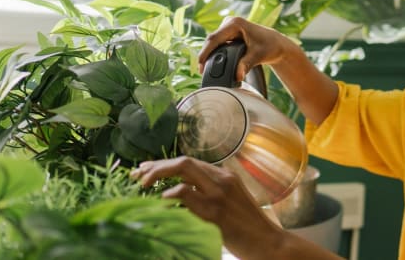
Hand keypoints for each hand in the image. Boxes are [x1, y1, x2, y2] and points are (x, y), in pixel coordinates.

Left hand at [130, 156, 282, 258]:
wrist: (267, 242)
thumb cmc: (247, 227)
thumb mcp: (230, 202)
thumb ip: (209, 193)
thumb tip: (179, 193)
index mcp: (225, 176)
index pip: (189, 162)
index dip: (163, 165)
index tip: (145, 171)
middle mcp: (222, 179)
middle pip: (183, 161)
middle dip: (156, 166)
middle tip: (137, 176)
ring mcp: (219, 194)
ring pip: (184, 170)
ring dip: (158, 175)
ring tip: (143, 186)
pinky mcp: (216, 211)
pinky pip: (187, 194)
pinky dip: (171, 194)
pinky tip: (162, 200)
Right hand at [199, 17, 292, 81]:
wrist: (277, 44)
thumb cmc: (270, 46)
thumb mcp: (258, 55)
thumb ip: (247, 64)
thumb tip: (238, 76)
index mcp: (235, 23)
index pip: (214, 38)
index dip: (205, 52)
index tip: (201, 65)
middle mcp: (229, 23)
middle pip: (211, 41)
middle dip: (206, 56)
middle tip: (202, 72)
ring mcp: (228, 28)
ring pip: (213, 43)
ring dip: (209, 56)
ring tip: (205, 71)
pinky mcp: (228, 34)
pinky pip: (217, 45)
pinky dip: (214, 54)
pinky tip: (211, 65)